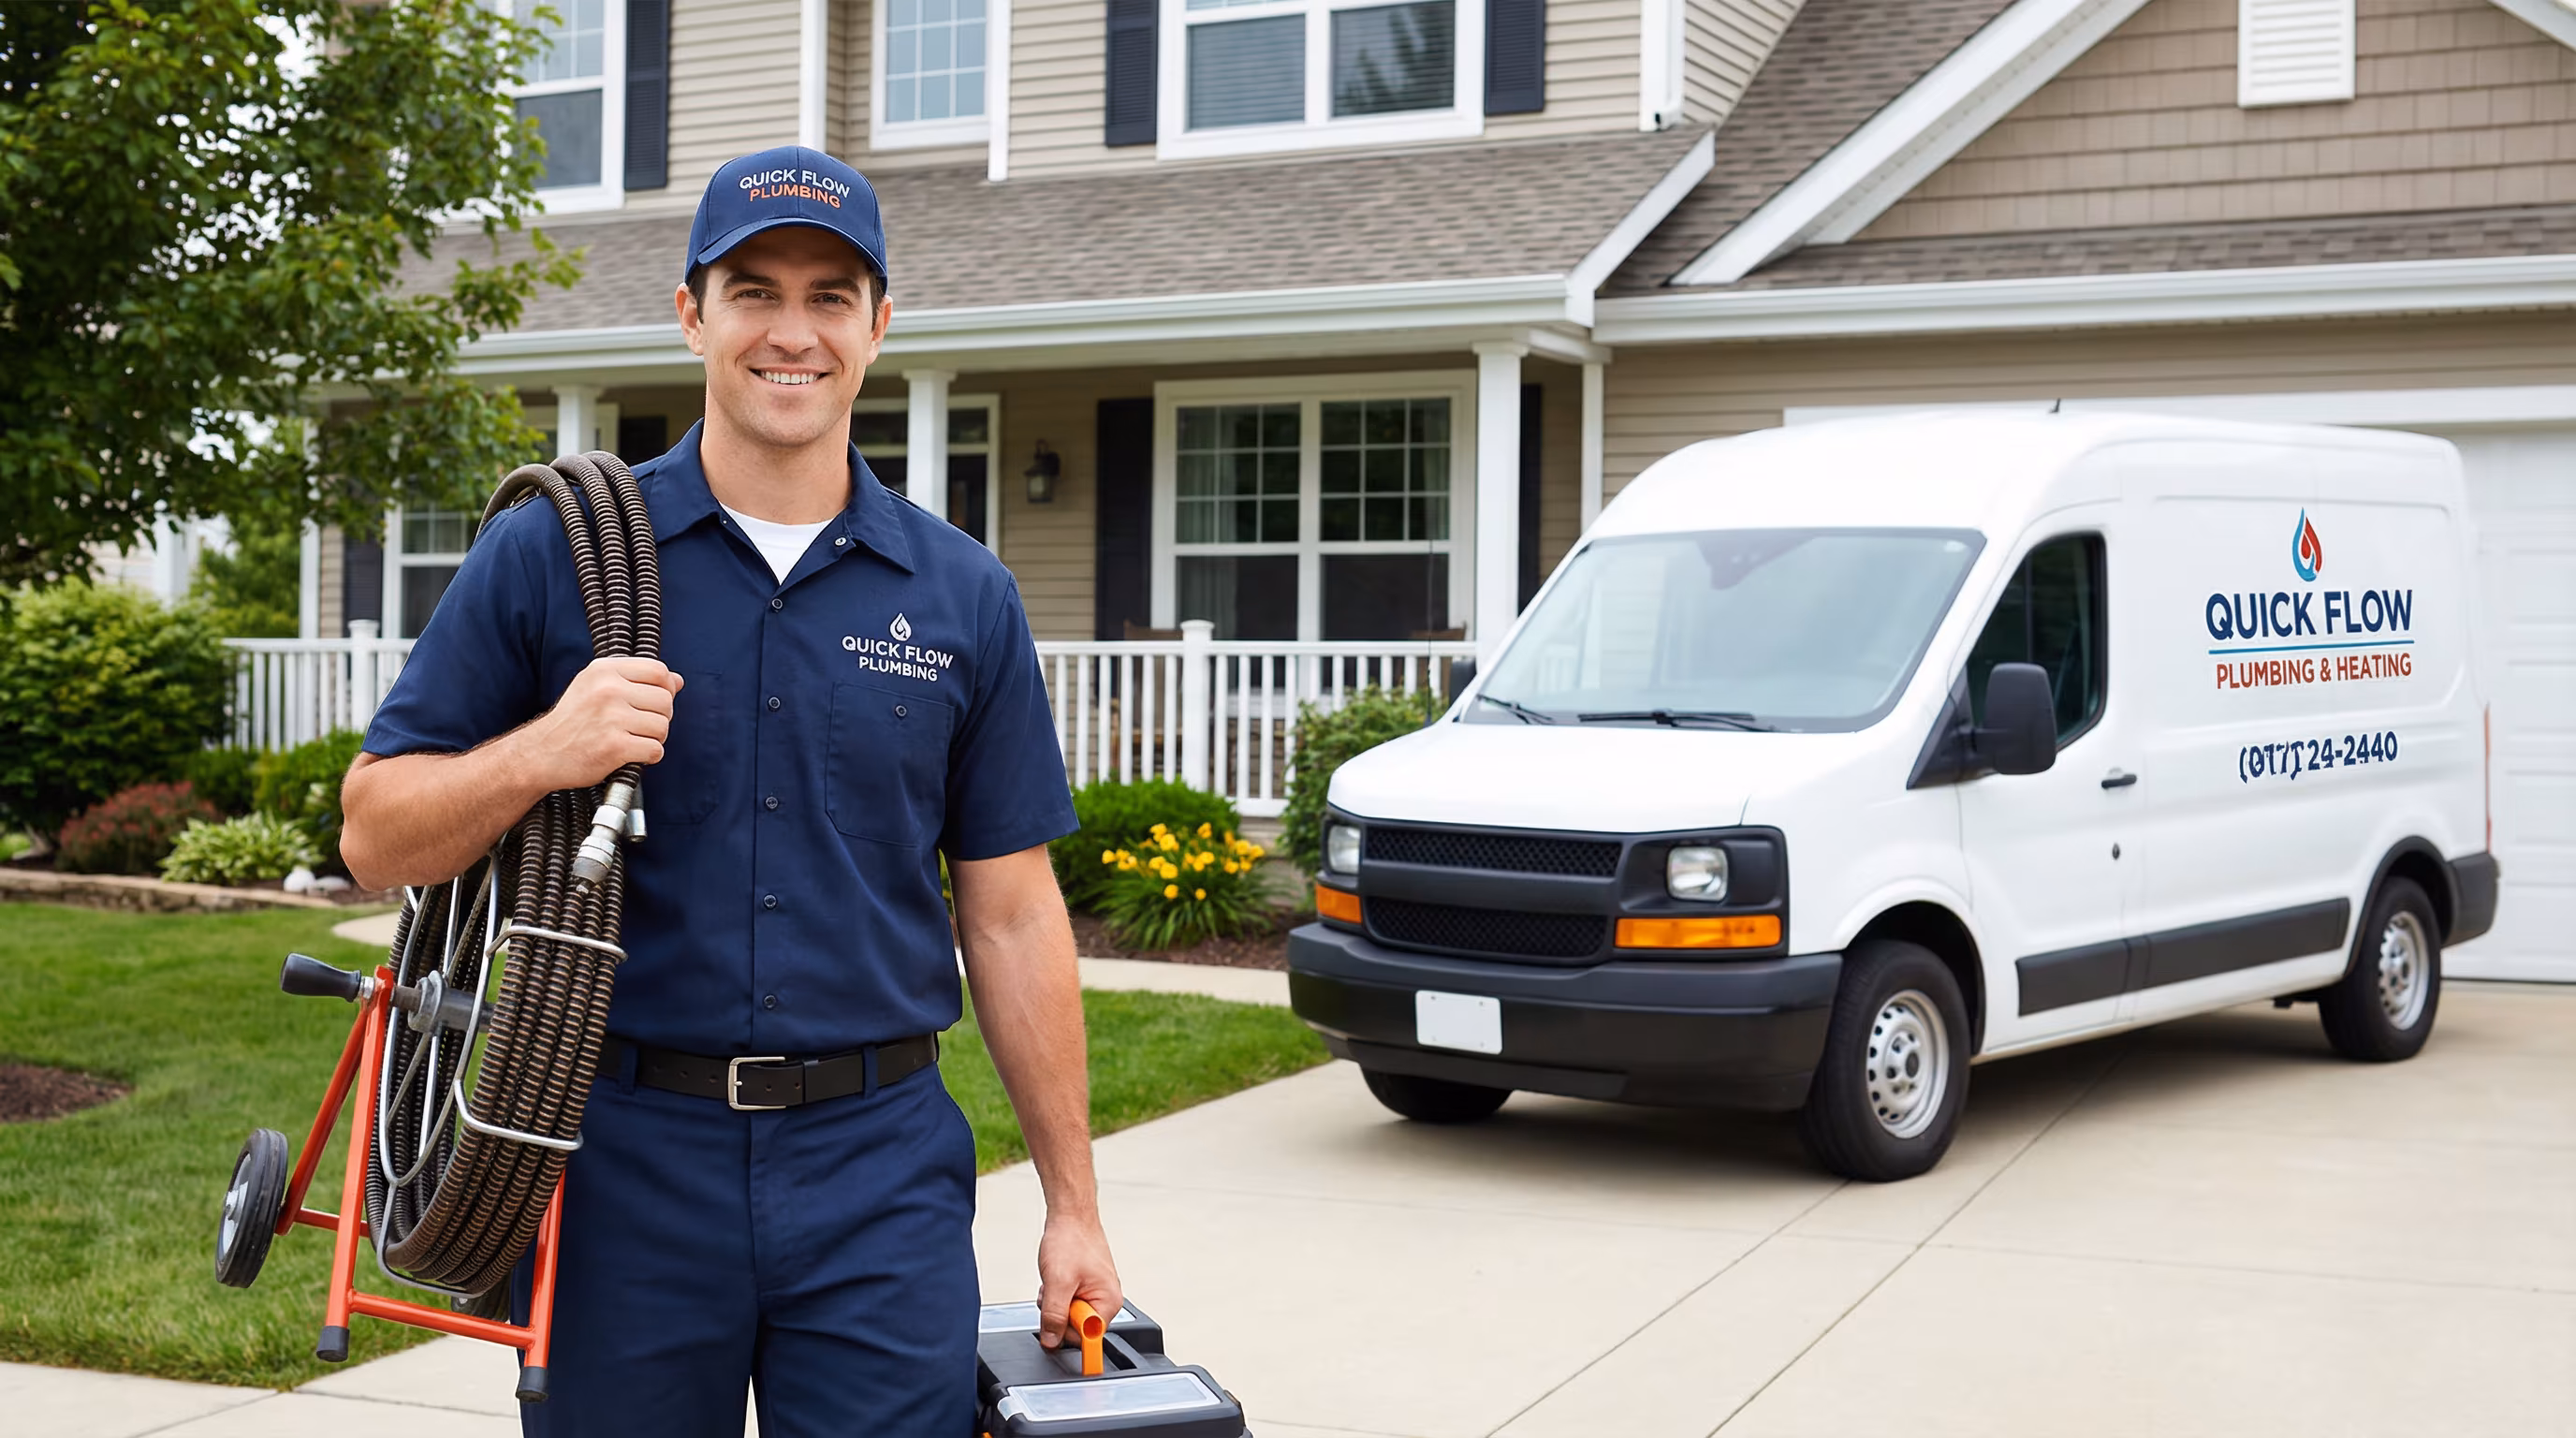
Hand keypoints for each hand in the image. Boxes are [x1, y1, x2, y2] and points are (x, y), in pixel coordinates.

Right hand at [512, 657, 682, 792]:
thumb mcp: (596, 687)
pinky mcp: (614, 746)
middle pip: (665, 700)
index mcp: (604, 670)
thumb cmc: (572, 721)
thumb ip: (636, 680)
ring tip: (633, 739)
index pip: (659, 670)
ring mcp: (612, 718)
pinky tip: (631, 754)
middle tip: (639, 726)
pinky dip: (649, 756)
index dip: (665, 688)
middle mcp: (608, 690)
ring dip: (654, 738)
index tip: (653, 701)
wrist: (542, 753)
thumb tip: (677, 680)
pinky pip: (655, 750)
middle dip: (660, 717)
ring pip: (663, 726)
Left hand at [1034, 1208, 1120, 1349]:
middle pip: (1077, 1327)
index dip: (1066, 1331)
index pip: (1088, 1338)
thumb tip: (1052, 1341)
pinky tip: (1056, 1277)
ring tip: (1055, 1280)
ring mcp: (1096, 1292)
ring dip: (1054, 1302)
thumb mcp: (1058, 1283)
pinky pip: (1067, 1301)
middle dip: (1058, 1314)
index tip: (1053, 1322)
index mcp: (1109, 1303)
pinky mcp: (1085, 1285)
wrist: (1070, 1215)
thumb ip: (1054, 1316)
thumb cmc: (1071, 1241)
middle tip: (1053, 1291)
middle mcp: (1107, 1300)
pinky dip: (1056, 1293)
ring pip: (1069, 1314)